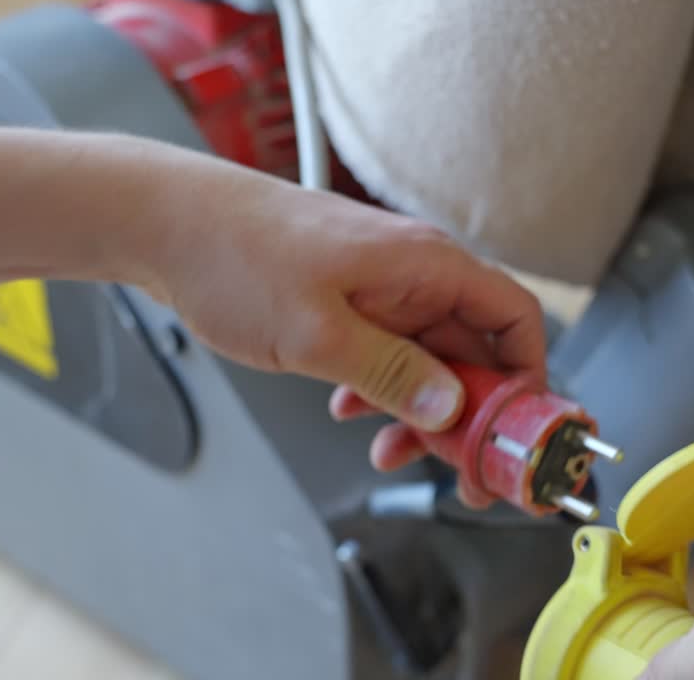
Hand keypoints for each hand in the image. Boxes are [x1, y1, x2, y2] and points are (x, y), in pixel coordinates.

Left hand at [143, 161, 545, 506]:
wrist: (166, 223)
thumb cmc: (234, 255)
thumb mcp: (317, 334)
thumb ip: (391, 374)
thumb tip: (449, 408)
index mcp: (424, 264)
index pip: (514, 317)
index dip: (527, 378)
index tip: (514, 433)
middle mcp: (413, 271)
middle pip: (475, 349)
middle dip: (470, 414)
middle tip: (460, 470)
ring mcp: (381, 285)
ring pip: (430, 358)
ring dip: (420, 409)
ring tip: (391, 451)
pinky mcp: (350, 300)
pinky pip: (388, 353)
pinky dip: (380, 389)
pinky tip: (348, 411)